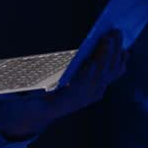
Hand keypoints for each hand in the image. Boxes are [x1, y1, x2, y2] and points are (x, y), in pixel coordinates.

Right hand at [0, 29, 129, 138]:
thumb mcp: (25, 99)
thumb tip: (32, 86)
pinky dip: (118, 61)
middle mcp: (83, 98)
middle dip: (107, 55)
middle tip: (110, 35)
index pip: (83, 86)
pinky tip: (123, 49)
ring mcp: (92, 93)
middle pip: (101, 76)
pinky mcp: (96, 87)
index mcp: (66, 101)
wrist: (35, 113)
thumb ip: (30, 95)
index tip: (95, 60)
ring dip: (115, 54)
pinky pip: (111, 74)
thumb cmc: (28, 102)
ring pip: (110, 73)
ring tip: (117, 34)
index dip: (91, 73)